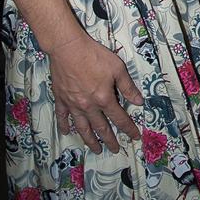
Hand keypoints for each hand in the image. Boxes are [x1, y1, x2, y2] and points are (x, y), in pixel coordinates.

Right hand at [49, 34, 143, 153]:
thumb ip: (127, 87)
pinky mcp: (61, 99)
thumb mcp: (117, 68)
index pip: (119, 118)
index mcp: (104, 99)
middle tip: (115, 149)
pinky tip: (66, 132)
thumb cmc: (95, 55)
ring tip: (95, 149)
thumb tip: (139, 102)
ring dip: (89, 140)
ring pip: (82, 128)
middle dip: (110, 140)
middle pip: (101, 128)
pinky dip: (64, 126)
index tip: (135, 136)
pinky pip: (62, 116)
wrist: (68, 49)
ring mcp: (73, 105)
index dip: (129, 128)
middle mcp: (89, 106)